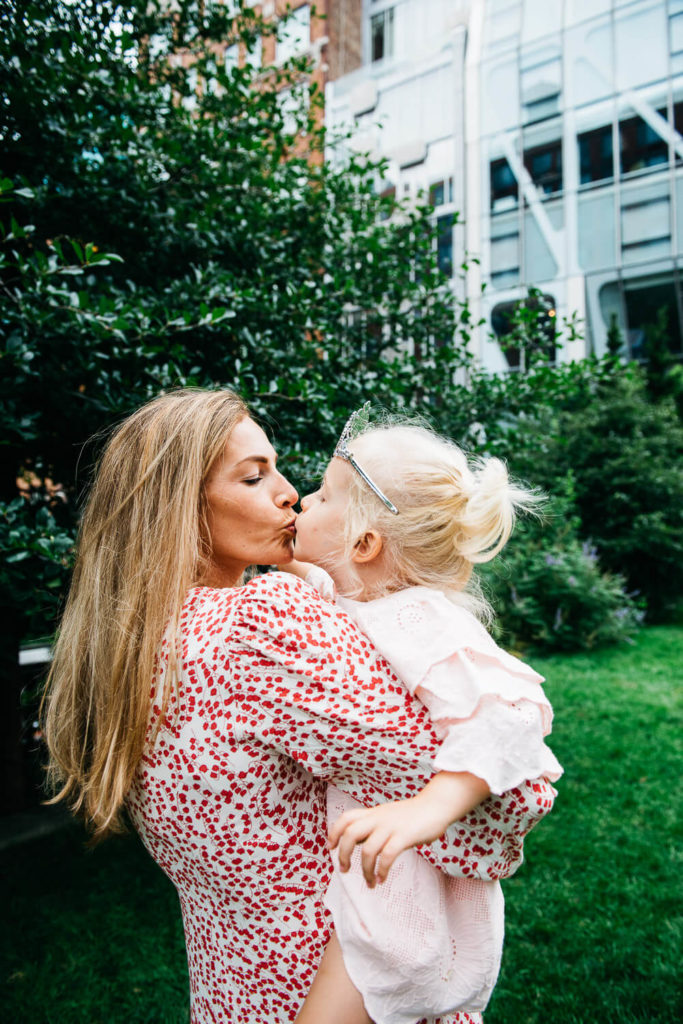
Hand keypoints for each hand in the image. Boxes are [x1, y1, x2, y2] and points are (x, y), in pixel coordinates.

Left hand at [327, 793, 455, 887]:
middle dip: (343, 854)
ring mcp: (391, 827)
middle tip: (344, 870)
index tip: (331, 847)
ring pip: (368, 849)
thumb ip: (373, 826)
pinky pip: (387, 856)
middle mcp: (379, 818)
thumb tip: (357, 842)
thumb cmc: (412, 815)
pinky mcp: (404, 836)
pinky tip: (382, 879)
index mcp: (373, 814)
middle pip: (351, 833)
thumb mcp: (387, 816)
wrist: (436, 805)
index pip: (346, 818)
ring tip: (369, 883)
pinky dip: (382, 870)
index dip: (334, 832)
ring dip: (366, 870)